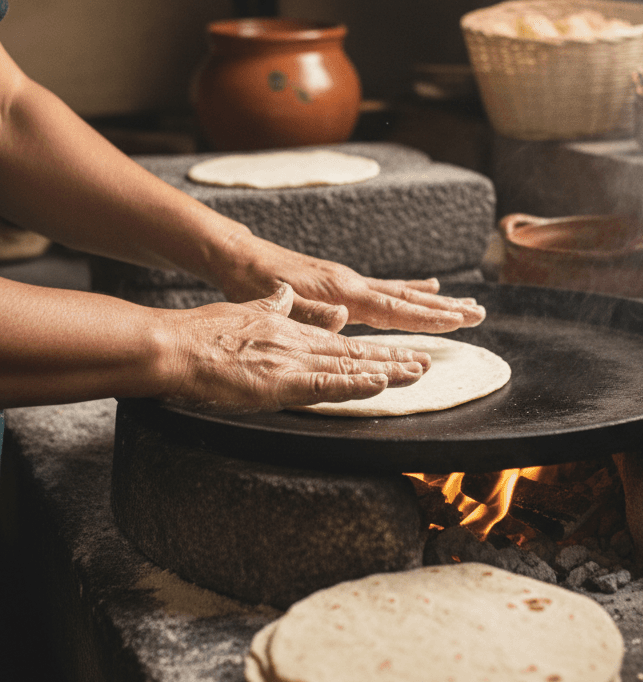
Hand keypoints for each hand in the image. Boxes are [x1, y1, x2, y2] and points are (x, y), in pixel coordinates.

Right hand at [164, 283, 430, 413]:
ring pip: (349, 366)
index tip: (401, 353)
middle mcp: (298, 344)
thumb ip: (274, 308)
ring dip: (386, 371)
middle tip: (426, 364)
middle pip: (355, 353)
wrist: (177, 344)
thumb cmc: (204, 332)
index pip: (342, 342)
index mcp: (291, 331)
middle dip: (393, 360)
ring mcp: (291, 362)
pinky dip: (354, 383)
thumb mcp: (248, 311)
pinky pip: (326, 384)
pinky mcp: (280, 381)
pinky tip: (378, 382)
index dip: (374, 349)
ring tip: (417, 373)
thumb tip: (289, 297)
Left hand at [223, 239, 485, 332]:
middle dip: (445, 308)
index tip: (460, 321)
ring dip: (437, 300)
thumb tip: (344, 319)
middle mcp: (353, 284)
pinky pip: (389, 286)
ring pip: (404, 291)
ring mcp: (351, 280)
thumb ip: (309, 312)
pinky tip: (429, 285)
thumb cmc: (256, 283)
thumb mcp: (276, 301)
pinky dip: (413, 287)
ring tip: (468, 303)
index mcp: (342, 293)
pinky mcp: (344, 280)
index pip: (394, 308)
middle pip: (409, 298)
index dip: (427, 318)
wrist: (241, 258)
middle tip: (480, 314)